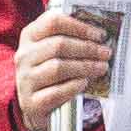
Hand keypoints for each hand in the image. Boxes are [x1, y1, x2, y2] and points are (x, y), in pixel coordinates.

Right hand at [13, 0, 115, 130]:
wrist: (34, 108)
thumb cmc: (49, 75)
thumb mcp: (52, 52)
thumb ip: (69, 38)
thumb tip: (99, 34)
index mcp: (30, 36)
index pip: (53, 22)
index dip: (79, 26)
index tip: (100, 34)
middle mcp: (24, 56)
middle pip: (58, 45)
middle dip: (87, 48)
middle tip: (106, 53)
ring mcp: (25, 80)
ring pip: (58, 68)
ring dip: (85, 67)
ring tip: (102, 68)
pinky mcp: (31, 102)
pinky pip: (55, 92)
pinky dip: (73, 86)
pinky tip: (85, 83)